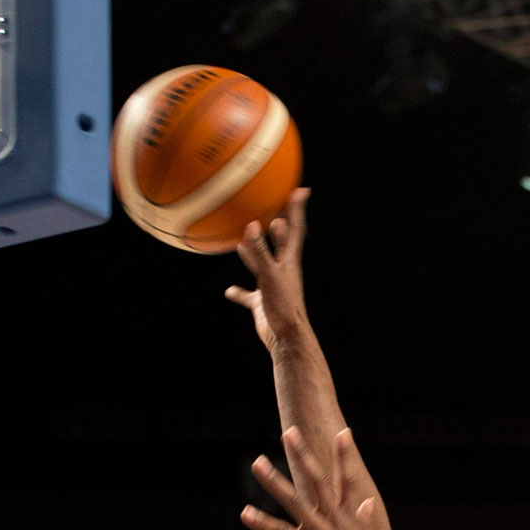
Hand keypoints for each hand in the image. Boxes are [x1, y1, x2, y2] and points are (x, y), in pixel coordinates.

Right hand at [225, 187, 311, 353]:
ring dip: (256, 251)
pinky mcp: (263, 304)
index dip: (297, 209)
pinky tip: (229, 291)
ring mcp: (272, 287)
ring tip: (245, 236)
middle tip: (273, 205)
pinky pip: (249, 295)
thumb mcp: (269, 276)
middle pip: (281, 242)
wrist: (286, 339)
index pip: (295, 229)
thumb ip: (260, 252)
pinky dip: (240, 292)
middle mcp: (282, 271)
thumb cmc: (283, 307)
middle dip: (278, 223)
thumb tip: (252, 225)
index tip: (301, 189)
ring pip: (263, 264)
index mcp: (289, 261)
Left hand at [242, 426, 403, 529]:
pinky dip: (262, 523)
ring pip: (294, 500)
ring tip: (257, 462)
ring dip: (274, 480)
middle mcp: (335, 521)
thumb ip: (364, 524)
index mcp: (350, 519)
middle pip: (316, 480)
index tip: (342, 431)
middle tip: (289, 432)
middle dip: (302, 454)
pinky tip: (245, 513)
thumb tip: (366, 504)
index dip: (345, 456)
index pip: (347, 481)